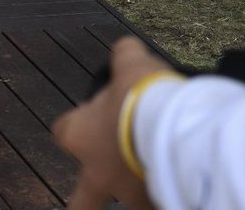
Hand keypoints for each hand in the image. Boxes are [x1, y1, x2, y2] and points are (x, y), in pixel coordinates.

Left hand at [53, 36, 172, 209]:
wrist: (175, 132)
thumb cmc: (141, 97)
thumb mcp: (130, 62)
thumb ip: (123, 54)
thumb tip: (125, 50)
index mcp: (81, 136)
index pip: (64, 131)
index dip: (77, 124)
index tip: (94, 116)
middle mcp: (98, 173)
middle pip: (81, 201)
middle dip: (83, 201)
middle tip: (91, 199)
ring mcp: (128, 195)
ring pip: (127, 201)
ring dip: (138, 188)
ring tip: (160, 171)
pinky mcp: (157, 205)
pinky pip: (158, 203)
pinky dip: (164, 194)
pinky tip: (180, 180)